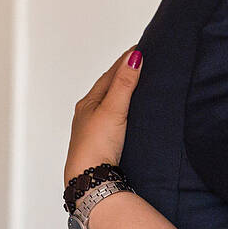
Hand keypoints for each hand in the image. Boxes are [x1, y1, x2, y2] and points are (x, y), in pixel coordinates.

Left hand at [64, 46, 143, 185]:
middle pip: (107, 88)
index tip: (138, 49)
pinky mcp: (102, 144)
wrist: (89, 180)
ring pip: (109, 105)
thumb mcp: (113, 109)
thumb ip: (124, 83)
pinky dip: (122, 110)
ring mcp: (94, 130)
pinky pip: (113, 119)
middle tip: (138, 61)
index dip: (125, 61)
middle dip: (122, 74)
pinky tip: (128, 116)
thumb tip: (134, 57)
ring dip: (121, 93)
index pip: (110, 75)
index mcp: (88, 103)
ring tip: (135, 84)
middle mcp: (88, 115)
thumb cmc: (95, 146)